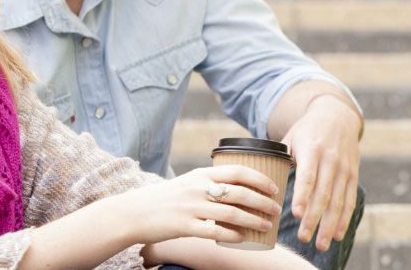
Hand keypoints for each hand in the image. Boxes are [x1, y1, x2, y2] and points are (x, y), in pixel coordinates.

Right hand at [107, 165, 281, 246]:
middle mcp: (198, 188)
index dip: (260, 180)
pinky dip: (232, 235)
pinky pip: (214, 231)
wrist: (134, 212)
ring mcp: (191, 207)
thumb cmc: (165, 198)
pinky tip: (243, 238)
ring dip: (254, 220)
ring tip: (267, 226)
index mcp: (201, 174)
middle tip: (276, 209)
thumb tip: (235, 186)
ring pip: (231, 213)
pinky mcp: (184, 226)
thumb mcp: (187, 182)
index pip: (238, 171)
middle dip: (263, 201)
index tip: (274, 188)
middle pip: (240, 193)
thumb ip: (208, 182)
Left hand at [281, 94, 361, 250]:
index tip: (296, 214)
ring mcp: (344, 169)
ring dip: (329, 225)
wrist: (337, 116)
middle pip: (323, 194)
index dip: (303, 196)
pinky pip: (349, 200)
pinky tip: (337, 235)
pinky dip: (344, 219)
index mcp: (312, 150)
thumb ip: (278, 158)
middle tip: (304, 238)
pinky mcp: (353, 176)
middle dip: (314, 218)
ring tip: (320, 244)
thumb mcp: (290, 137)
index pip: (307, 176)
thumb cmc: (306, 131)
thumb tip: (259, 180)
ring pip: (338, 201)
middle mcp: (331, 160)